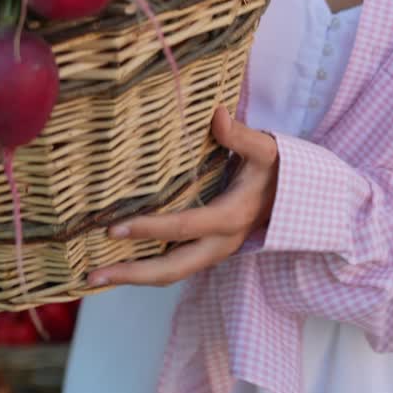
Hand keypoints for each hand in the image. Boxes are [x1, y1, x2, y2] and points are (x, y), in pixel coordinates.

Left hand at [87, 106, 278, 287]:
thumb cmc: (278, 169)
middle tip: (93, 275)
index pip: (182, 227)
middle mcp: (221, 243)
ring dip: (135, 277)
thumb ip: (240, 135)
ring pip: (172, 273)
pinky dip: (147, 269)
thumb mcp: (265, 149)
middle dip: (132, 274)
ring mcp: (215, 252)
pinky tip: (122, 264)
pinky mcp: (209, 251)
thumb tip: (216, 115)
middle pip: (172, 269)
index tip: (112, 228)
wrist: (299, 197)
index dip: (148, 229)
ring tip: (96, 276)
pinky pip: (176, 265)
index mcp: (230, 217)